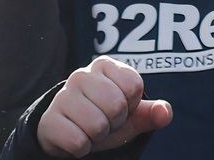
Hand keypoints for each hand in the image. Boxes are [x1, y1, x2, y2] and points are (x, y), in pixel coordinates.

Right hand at [38, 56, 174, 157]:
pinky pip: (78, 142)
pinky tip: (75, 136)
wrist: (69, 132)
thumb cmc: (104, 117)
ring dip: (97, 136)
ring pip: (97, 126)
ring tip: (89, 129)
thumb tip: (165, 112)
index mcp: (104, 65)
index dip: (130, 105)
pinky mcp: (48, 120)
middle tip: (103, 121)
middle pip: (116, 106)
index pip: (133, 86)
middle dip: (114, 122)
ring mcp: (62, 96)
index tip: (119, 108)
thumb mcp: (131, 116)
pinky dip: (82, 148)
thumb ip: (150, 113)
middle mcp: (81, 75)